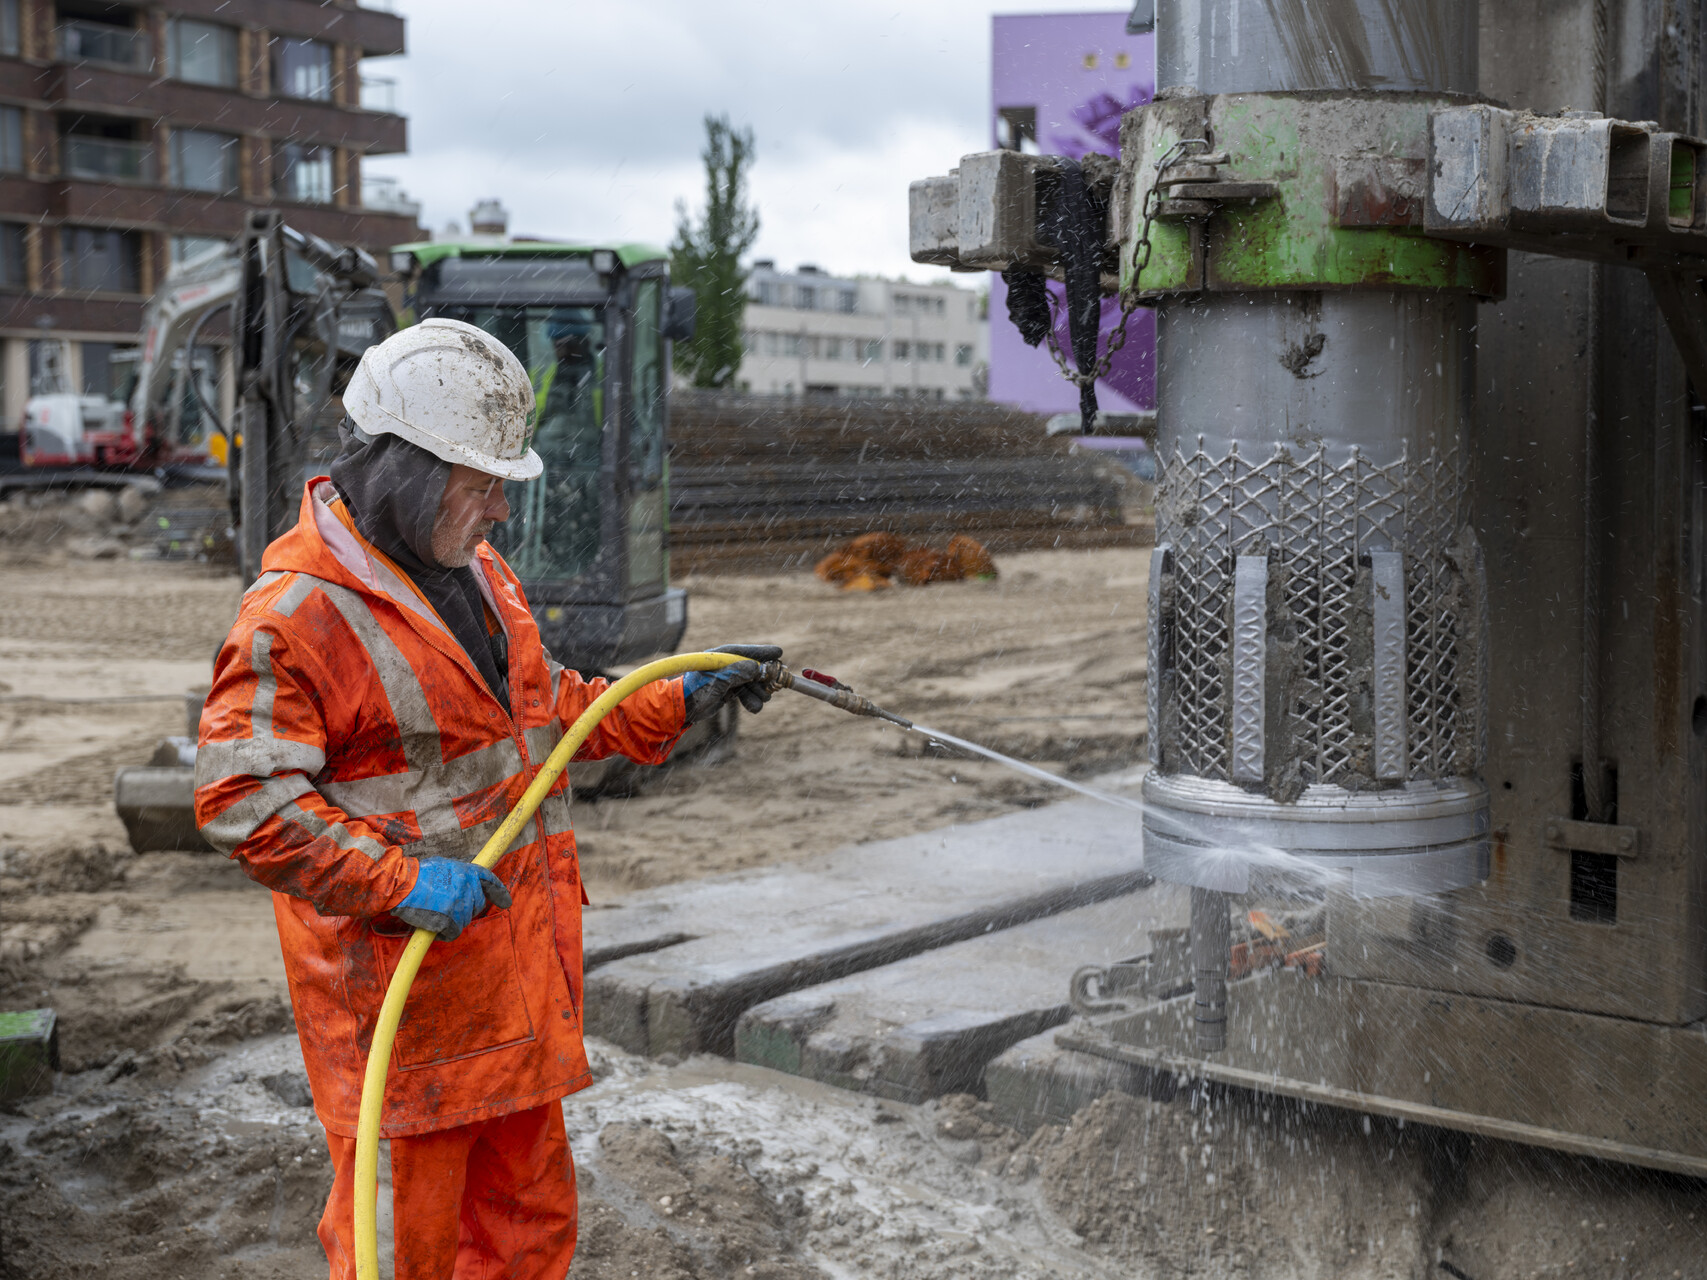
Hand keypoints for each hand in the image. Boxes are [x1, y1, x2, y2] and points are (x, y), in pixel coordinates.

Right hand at [392, 858, 511, 940]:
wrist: (402, 885)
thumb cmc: (417, 875)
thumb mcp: (443, 865)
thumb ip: (458, 873)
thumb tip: (465, 882)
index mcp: (466, 872)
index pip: (489, 881)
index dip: (499, 892)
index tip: (505, 902)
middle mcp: (466, 887)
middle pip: (478, 904)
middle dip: (468, 909)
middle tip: (451, 909)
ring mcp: (458, 904)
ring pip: (465, 919)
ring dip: (454, 921)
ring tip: (437, 914)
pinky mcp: (449, 920)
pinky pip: (453, 932)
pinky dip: (445, 933)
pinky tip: (435, 927)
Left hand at [681, 643, 782, 723]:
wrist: (682, 710)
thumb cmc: (694, 692)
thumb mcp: (716, 681)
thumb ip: (736, 673)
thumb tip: (756, 667)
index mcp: (719, 657)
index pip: (744, 652)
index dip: (762, 652)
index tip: (778, 652)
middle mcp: (725, 666)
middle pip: (751, 668)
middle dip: (763, 677)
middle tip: (775, 684)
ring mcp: (727, 679)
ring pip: (751, 683)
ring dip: (758, 692)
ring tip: (763, 699)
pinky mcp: (728, 692)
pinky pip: (745, 693)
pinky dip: (751, 700)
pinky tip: (754, 707)